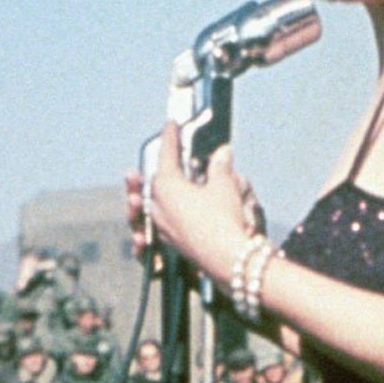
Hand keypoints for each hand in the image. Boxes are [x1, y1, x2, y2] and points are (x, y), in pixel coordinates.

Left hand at [132, 127, 264, 281]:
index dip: (171, 136)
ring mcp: (161, 226)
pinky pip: (165, 219)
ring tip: (177, 179)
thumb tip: (222, 152)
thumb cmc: (222, 219)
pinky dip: (172, 208)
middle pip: (158, 178)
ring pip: (158, 200)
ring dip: (167, 188)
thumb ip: (219, 166)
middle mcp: (157, 205)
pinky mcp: (170, 242)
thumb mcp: (224, 186)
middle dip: (167, 164)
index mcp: (166, 186)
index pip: (167, 154)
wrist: (225, 259)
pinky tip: (180, 208)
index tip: (172, 123)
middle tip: (176, 151)